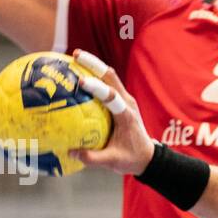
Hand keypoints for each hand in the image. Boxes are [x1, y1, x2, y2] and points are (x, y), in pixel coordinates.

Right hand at [69, 50, 155, 173]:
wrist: (147, 157)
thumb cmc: (132, 159)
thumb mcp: (113, 162)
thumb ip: (93, 158)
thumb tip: (70, 152)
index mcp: (126, 115)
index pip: (113, 97)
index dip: (98, 88)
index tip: (81, 81)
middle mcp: (127, 102)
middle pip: (110, 77)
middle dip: (93, 64)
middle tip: (74, 55)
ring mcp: (124, 99)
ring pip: (109, 76)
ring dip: (93, 65)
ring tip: (73, 57)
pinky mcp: (120, 101)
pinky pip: (106, 85)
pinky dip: (93, 76)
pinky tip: (76, 74)